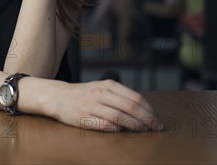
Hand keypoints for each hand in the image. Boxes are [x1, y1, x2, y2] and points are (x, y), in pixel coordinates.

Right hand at [49, 80, 163, 131]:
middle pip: (130, 107)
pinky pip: (105, 125)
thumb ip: (119, 95)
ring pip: (119, 117)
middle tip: (157, 127)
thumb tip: (143, 109)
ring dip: (135, 125)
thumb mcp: (101, 88)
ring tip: (144, 130)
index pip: (134, 97)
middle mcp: (100, 93)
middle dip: (147, 119)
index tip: (157, 119)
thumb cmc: (84, 94)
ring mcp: (92, 105)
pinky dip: (117, 129)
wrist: (58, 97)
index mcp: (107, 85)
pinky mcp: (84, 118)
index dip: (149, 110)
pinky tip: (123, 131)